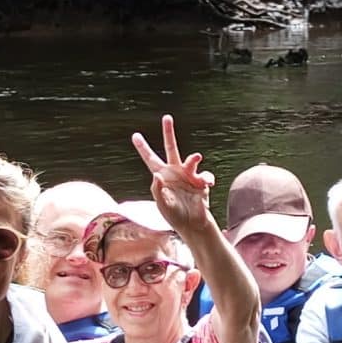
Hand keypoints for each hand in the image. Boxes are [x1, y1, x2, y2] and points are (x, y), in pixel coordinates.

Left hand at [130, 114, 215, 234]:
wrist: (192, 224)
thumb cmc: (174, 215)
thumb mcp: (162, 205)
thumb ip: (158, 190)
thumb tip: (156, 175)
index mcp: (162, 176)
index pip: (150, 159)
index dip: (143, 148)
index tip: (135, 135)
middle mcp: (175, 172)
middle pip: (171, 148)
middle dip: (169, 133)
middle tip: (167, 117)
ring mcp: (189, 175)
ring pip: (191, 159)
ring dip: (193, 158)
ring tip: (196, 156)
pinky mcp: (201, 182)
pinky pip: (205, 175)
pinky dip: (206, 178)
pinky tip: (206, 185)